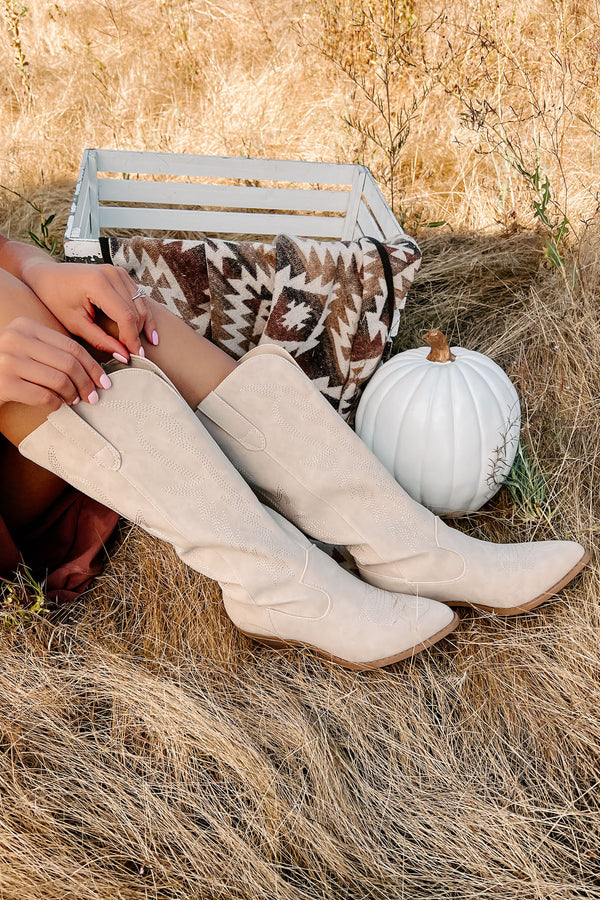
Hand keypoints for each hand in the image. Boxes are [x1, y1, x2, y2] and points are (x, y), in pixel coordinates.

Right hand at [0, 317, 112, 411]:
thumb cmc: (8, 367)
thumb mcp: (27, 349)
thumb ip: (53, 352)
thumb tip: (94, 370)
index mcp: (25, 327)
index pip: (71, 346)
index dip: (92, 366)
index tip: (104, 381)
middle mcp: (15, 339)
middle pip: (68, 363)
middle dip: (86, 382)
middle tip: (93, 396)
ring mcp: (8, 360)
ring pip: (59, 380)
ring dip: (72, 395)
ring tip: (74, 401)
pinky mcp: (4, 383)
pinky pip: (44, 396)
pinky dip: (56, 404)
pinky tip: (56, 405)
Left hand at [20, 260, 157, 359]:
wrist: (47, 275)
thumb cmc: (56, 299)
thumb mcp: (75, 324)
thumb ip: (101, 341)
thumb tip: (124, 356)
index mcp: (98, 284)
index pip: (126, 317)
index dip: (133, 339)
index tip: (136, 357)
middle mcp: (112, 274)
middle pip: (137, 311)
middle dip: (138, 335)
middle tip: (137, 356)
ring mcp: (118, 272)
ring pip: (141, 305)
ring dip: (143, 326)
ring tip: (142, 346)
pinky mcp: (121, 274)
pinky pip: (139, 297)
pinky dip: (142, 315)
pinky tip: (146, 332)